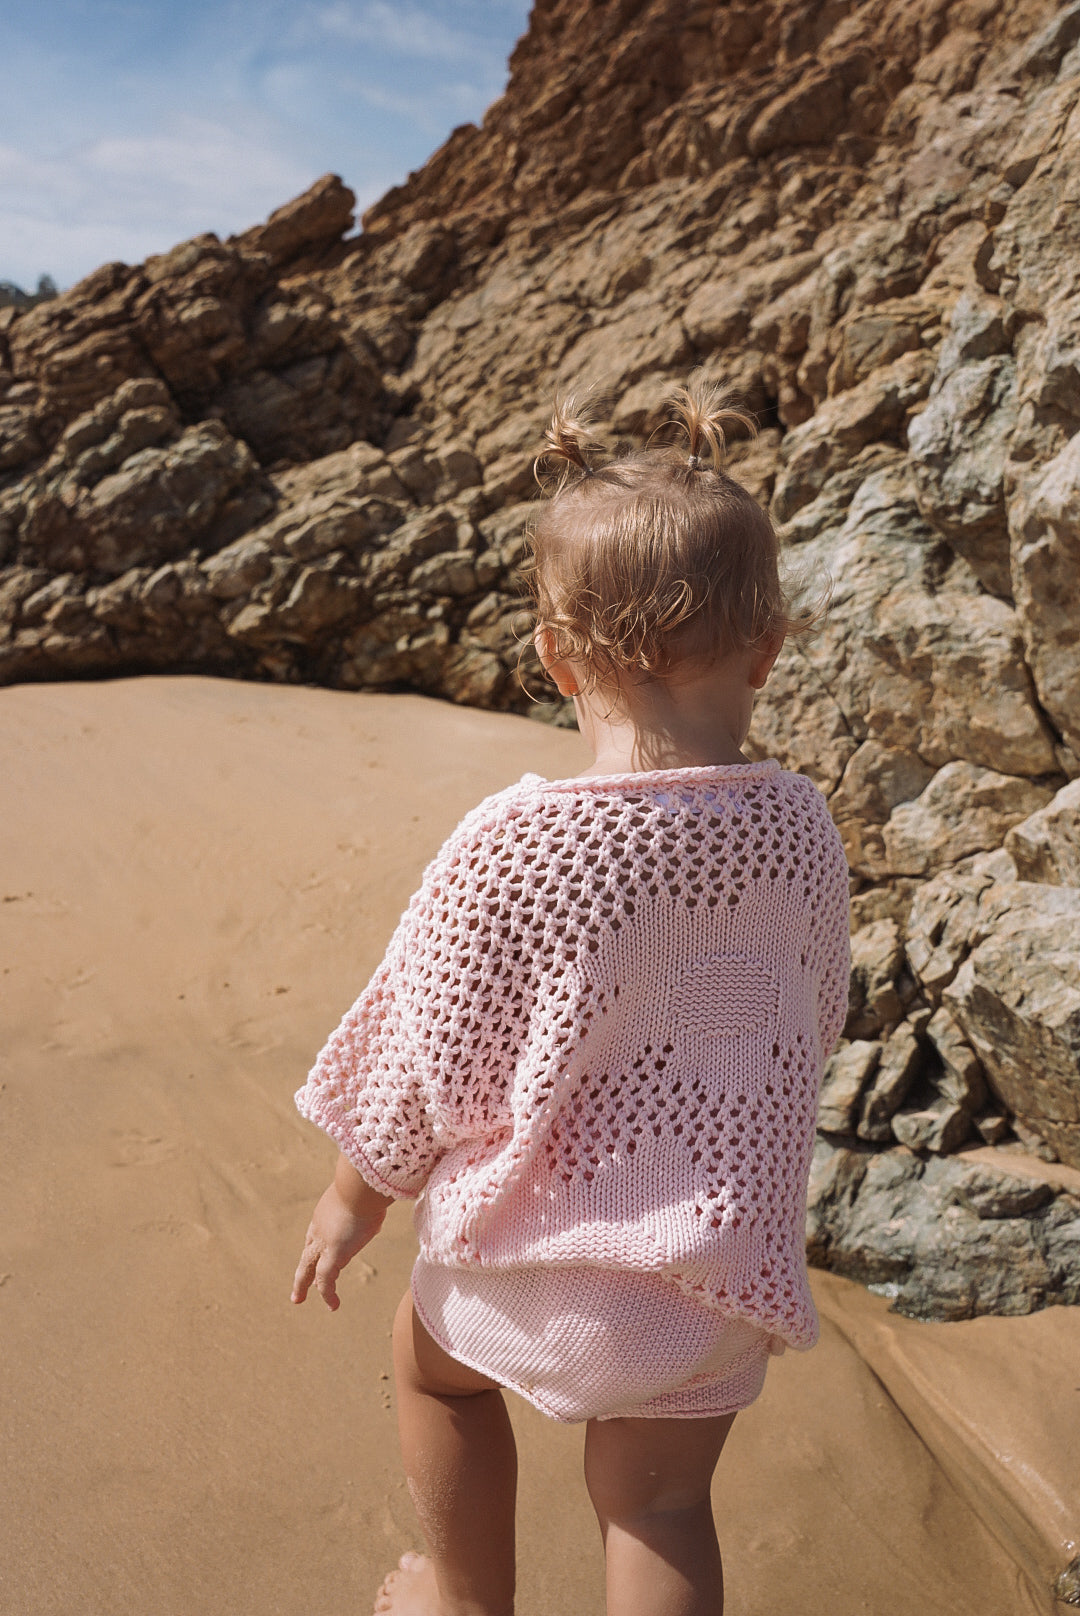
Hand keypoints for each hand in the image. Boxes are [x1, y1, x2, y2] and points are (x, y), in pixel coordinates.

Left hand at [291, 1179, 385, 1310]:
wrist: (360, 1185)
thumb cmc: (368, 1183)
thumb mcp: (367, 1192)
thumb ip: (371, 1197)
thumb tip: (384, 1196)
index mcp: (327, 1211)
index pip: (318, 1231)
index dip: (316, 1243)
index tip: (317, 1249)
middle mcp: (320, 1227)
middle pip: (308, 1251)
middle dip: (303, 1268)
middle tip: (298, 1283)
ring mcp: (323, 1242)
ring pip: (307, 1268)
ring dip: (303, 1284)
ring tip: (298, 1298)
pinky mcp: (332, 1255)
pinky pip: (326, 1280)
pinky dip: (328, 1294)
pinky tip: (333, 1306)